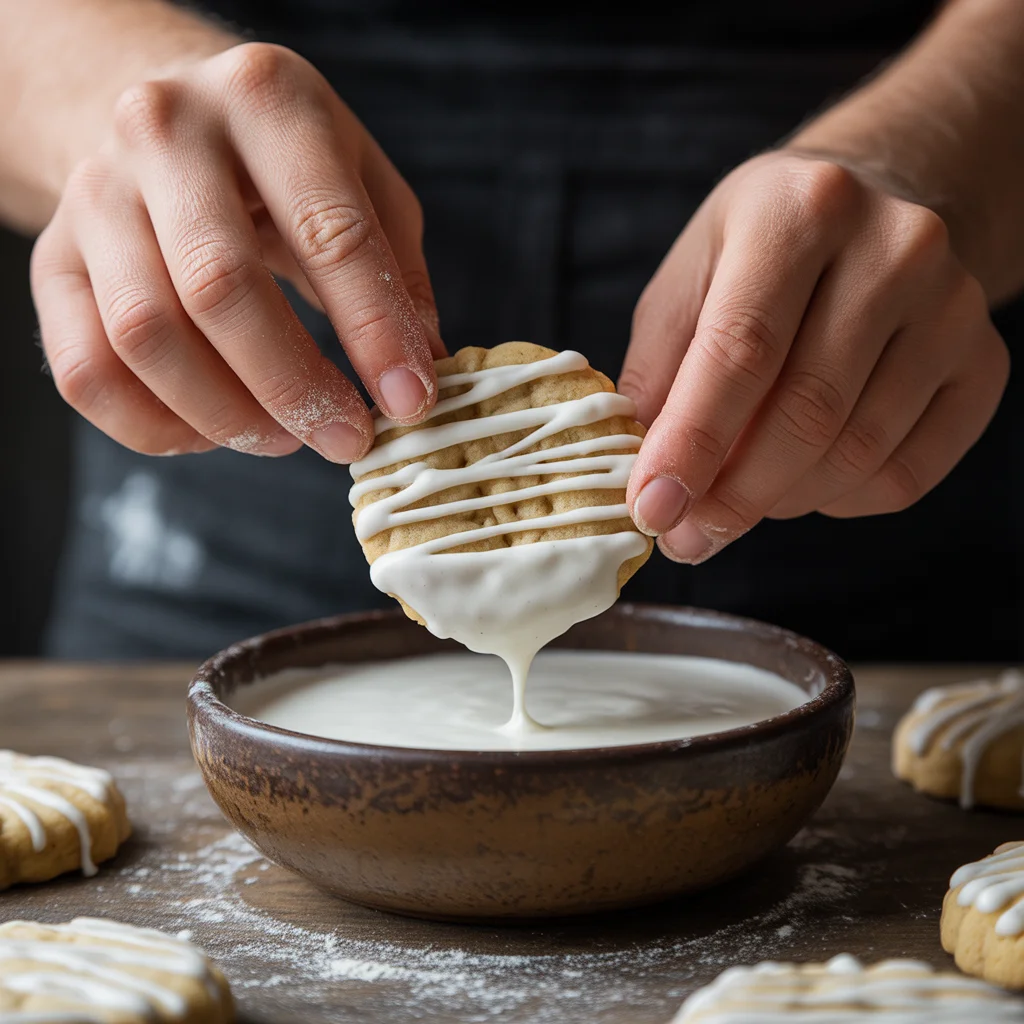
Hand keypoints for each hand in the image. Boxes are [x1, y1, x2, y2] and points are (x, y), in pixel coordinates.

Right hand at [31, 42, 443, 461]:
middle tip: (346, 439)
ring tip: (285, 438)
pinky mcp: (52, 257)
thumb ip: (396, 268)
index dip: (374, 331)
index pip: (328, 231)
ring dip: (227, 415)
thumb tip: (423, 368)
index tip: (409, 402)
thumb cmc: (279, 156)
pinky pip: (86, 370)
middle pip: (221, 289)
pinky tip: (211, 431)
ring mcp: (95, 194)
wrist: (156, 110)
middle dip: (295, 387)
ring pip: (146, 337)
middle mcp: (165, 133)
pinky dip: (154, 426)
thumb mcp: (362, 178)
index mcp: (266, 100)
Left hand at [620, 151, 1008, 562]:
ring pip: (858, 452)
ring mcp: (953, 306)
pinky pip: (908, 473)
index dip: (692, 443)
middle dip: (735, 495)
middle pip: (807, 411)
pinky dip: (840, 501)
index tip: (653, 509)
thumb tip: (649, 482)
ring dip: (782, 501)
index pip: (742, 350)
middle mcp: (894, 247)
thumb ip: (658, 374)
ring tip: (738, 499)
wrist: (871, 217)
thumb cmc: (758, 256)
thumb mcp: (687, 283)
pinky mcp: (984, 362)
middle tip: (689, 536)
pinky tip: (804, 481)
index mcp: (797, 212)